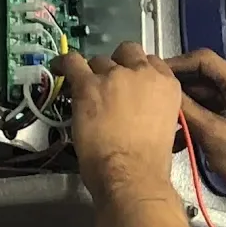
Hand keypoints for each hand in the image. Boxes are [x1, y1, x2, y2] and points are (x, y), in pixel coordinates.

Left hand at [58, 44, 181, 199]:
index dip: (138, 70)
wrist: (131, 174)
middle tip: (109, 84)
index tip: (131, 81)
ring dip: (94, 73)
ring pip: (99, 61)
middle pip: (127, 53)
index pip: (153, 62)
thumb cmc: (150, 162)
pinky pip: (72, 62)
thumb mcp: (167, 127)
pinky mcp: (88, 84)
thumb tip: (144, 110)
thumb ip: (156, 108)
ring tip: (86, 91)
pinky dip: (64, 63)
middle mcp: (143, 73)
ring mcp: (114, 75)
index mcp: (167, 85)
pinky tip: (58, 67)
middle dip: (118, 65)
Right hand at [170, 49, 225, 222]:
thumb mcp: (210, 133)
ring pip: (205, 99)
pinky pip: (211, 115)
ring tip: (162, 121)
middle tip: (152, 100)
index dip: (177, 64)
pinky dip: (195, 122)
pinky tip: (177, 139)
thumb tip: (165, 92)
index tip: (154, 75)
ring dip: (185, 109)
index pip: (204, 60)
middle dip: (179, 89)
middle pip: (203, 79)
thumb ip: (186, 109)